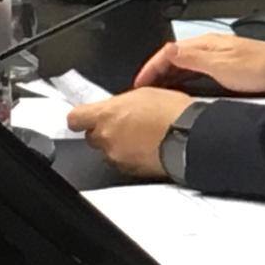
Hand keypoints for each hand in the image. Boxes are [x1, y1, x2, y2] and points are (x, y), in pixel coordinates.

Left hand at [67, 88, 191, 177]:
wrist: (190, 136)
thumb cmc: (172, 112)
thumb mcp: (144, 93)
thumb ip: (119, 104)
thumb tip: (115, 108)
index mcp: (106, 114)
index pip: (74, 118)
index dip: (81, 117)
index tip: (86, 116)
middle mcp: (107, 137)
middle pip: (92, 136)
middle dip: (105, 130)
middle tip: (125, 123)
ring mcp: (117, 156)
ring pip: (108, 150)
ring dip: (118, 144)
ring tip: (141, 135)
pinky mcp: (130, 170)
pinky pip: (123, 162)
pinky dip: (131, 155)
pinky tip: (147, 146)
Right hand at [134, 34, 264, 94]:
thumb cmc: (260, 68)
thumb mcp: (220, 66)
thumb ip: (192, 59)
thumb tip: (167, 51)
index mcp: (205, 44)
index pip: (167, 52)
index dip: (150, 68)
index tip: (138, 83)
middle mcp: (210, 48)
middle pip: (174, 59)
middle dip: (156, 74)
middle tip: (144, 92)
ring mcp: (218, 57)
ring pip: (185, 67)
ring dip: (170, 79)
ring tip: (158, 95)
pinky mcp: (227, 68)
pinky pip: (197, 73)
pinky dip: (184, 82)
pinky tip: (184, 93)